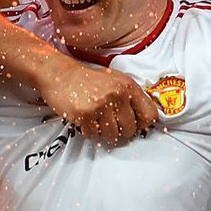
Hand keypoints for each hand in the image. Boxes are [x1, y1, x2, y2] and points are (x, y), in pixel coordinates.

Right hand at [36, 56, 158, 144]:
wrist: (60, 74)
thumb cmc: (88, 80)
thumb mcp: (116, 82)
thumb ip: (131, 99)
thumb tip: (145, 122)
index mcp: (128, 86)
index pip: (150, 114)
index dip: (143, 123)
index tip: (136, 124)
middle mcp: (117, 95)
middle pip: (130, 129)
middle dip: (121, 130)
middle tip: (110, 122)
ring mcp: (101, 105)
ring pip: (113, 135)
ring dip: (104, 132)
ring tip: (96, 119)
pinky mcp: (85, 114)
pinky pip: (94, 135)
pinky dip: (89, 131)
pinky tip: (86, 119)